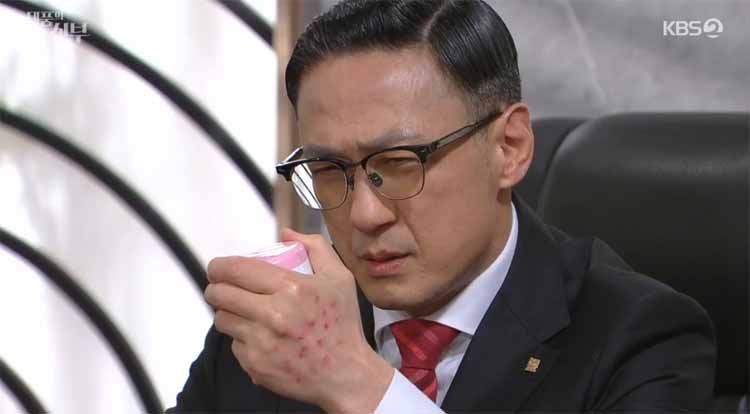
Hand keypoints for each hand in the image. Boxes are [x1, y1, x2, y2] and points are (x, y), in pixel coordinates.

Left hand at [204, 228, 393, 412]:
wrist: (345, 373)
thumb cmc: (342, 324)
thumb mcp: (339, 278)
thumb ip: (315, 247)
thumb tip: (285, 233)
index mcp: (292, 289)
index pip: (238, 270)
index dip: (220, 266)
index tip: (217, 267)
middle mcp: (273, 315)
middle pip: (221, 294)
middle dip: (216, 287)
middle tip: (221, 287)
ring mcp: (262, 343)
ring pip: (222, 319)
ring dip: (227, 312)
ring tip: (240, 311)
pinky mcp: (255, 365)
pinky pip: (234, 345)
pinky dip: (241, 338)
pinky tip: (258, 336)